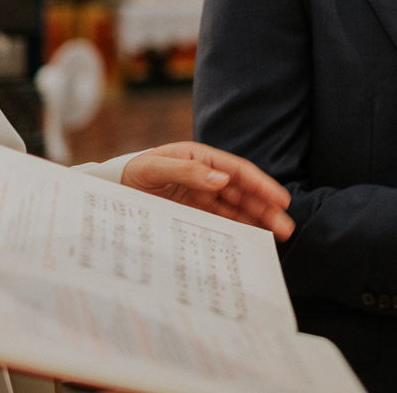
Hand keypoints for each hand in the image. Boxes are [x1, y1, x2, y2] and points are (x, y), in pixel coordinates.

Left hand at [121, 141, 293, 240]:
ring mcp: (202, 196)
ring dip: (257, 219)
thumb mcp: (154, 169)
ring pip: (237, 208)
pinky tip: (252, 238)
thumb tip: (222, 180)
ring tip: (277, 234)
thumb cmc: (131, 173)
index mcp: (201, 158)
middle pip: (243, 192)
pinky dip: (238, 229)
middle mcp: (206, 176)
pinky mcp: (194, 213)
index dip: (261, 185)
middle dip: (266, 208)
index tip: (280, 199)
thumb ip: (187, 172)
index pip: (238, 172)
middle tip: (286, 226)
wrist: (110, 192)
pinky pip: (222, 220)